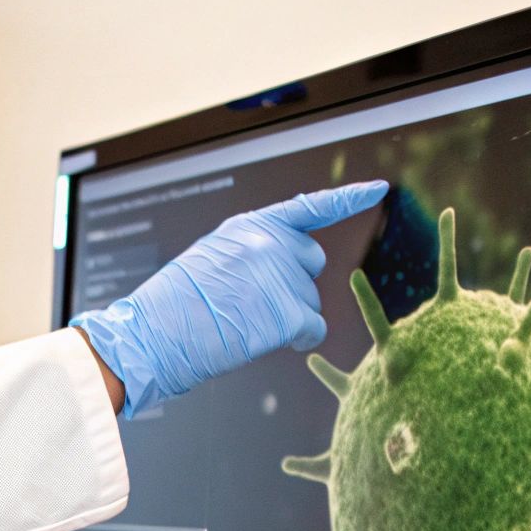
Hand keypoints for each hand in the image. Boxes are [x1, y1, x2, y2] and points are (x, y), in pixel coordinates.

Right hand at [72, 180, 387, 417]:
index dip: (347, 199)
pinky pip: (314, 330)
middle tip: (251, 305)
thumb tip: (283, 266)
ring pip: (311, 301)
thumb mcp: (212, 258)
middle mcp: (270, 243)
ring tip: (242, 323)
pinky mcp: (287, 313)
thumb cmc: (173, 307)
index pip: (309, 207)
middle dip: (294, 284)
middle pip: (311, 263)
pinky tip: (264, 340)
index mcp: (250, 226)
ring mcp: (280, 277)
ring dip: (287, 317)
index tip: (379, 190)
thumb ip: (252, 252)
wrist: (152, 336)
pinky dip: (297, 341)